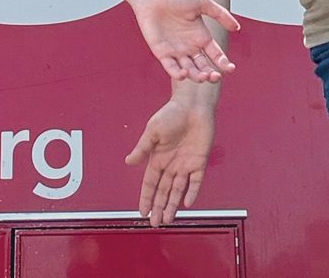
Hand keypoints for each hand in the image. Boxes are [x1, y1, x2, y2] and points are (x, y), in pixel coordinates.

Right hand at [126, 99, 214, 226]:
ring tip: (168, 219)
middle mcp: (171, 164)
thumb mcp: (153, 130)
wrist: (193, 105)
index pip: (150, 183)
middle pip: (163, 191)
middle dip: (158, 207)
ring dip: (172, 205)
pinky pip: (196, 181)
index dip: (146, 198)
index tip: (142, 212)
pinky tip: (187, 203)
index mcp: (157, 158)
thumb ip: (142, 148)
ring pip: (177, 190)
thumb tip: (128, 161)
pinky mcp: (200, 162)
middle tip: (155, 223)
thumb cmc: (171, 113)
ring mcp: (186, 164)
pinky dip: (192, 192)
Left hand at [132, 0, 237, 82]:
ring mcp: (176, 51)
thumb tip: (237, 28)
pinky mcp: (162, 53)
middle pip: (205, 67)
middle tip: (215, 76)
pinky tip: (184, 74)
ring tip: (203, 76)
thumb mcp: (202, 3)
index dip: (224, 64)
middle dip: (211, 74)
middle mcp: (191, 47)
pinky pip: (171, 68)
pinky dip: (177, 74)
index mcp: (202, 37)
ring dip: (197, 77)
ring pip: (190, 71)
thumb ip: (220, 14)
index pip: (216, 55)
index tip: (231, 69)